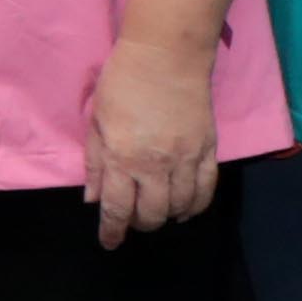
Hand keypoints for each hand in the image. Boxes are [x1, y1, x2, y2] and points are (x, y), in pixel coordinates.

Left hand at [86, 32, 222, 245]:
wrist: (167, 57)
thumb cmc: (122, 83)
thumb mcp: (96, 121)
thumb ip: (96, 163)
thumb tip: (93, 199)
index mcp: (123, 157)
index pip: (118, 208)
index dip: (112, 231)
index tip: (109, 243)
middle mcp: (157, 165)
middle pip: (152, 214)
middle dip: (139, 224)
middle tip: (131, 220)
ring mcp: (187, 159)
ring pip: (181, 206)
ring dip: (167, 217)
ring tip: (157, 214)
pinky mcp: (208, 150)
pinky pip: (207, 190)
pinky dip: (195, 206)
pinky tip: (185, 208)